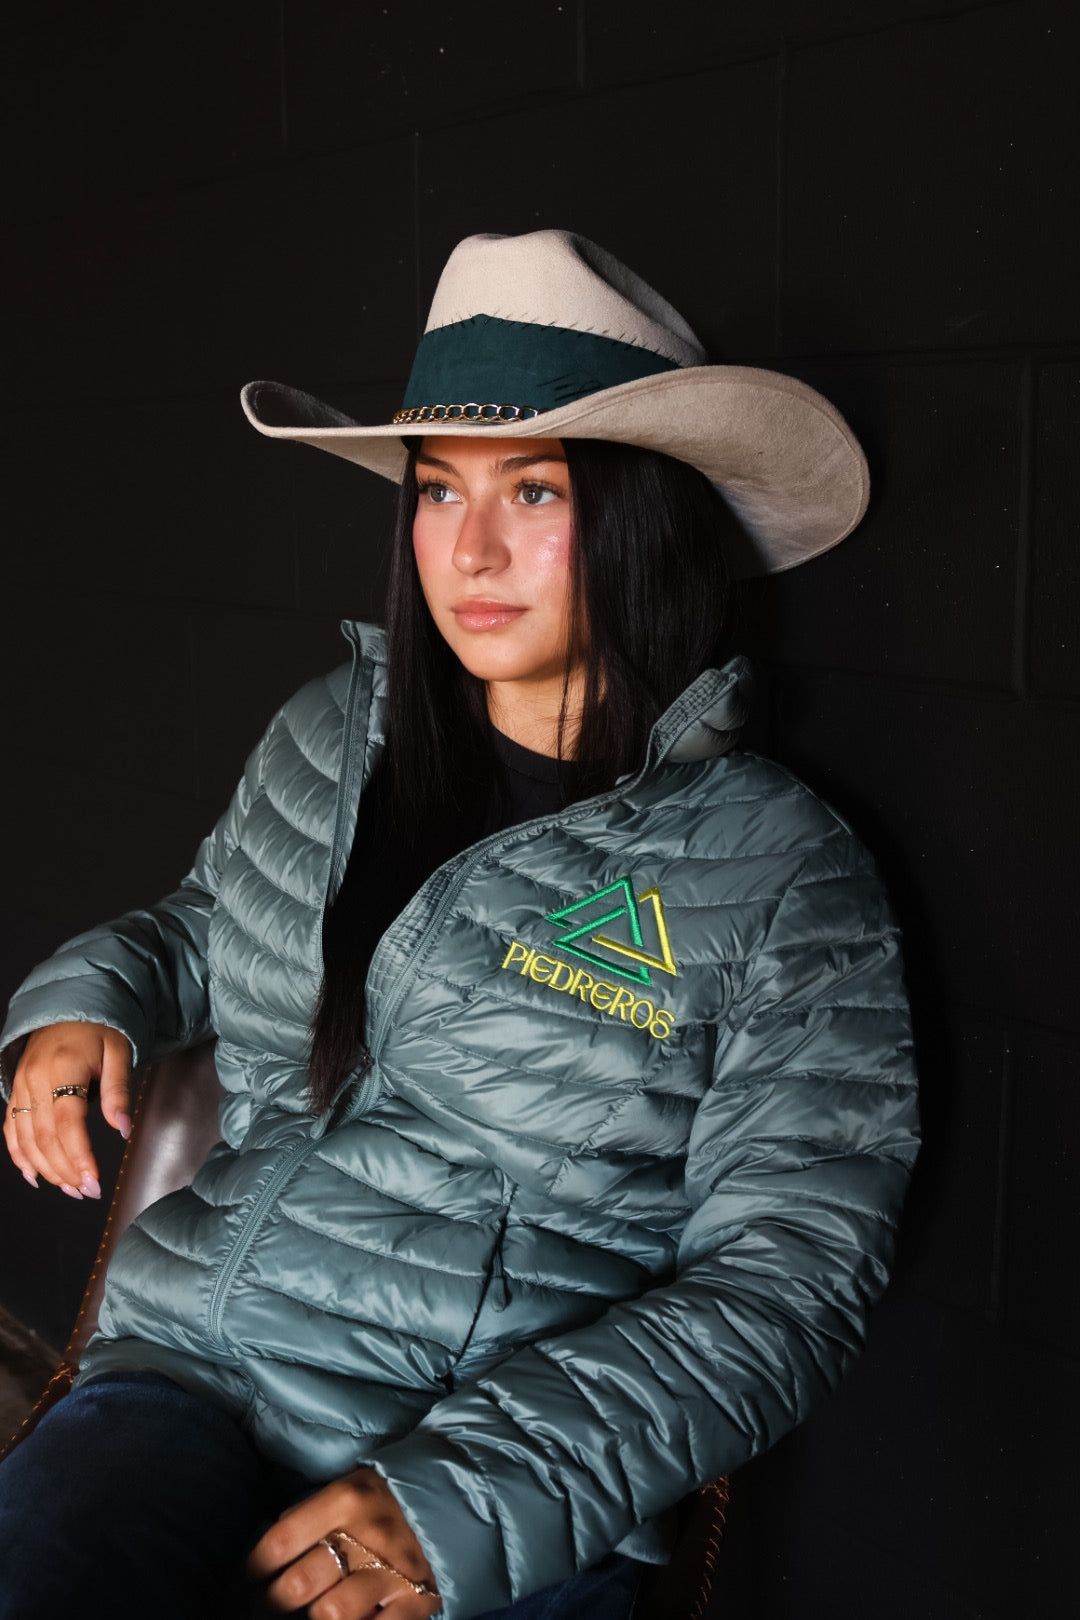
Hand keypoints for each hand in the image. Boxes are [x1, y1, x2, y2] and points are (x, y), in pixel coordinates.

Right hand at [3, 1021, 131, 1196]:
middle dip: (65, 1170)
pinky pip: (11, 1129)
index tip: (94, 1181)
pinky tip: (35, 1176)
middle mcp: (34, 1080)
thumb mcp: (118, 1050)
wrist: (66, 1006)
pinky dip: (19, 1156)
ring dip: (47, 1169)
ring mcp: (20, 1087)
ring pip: (26, 1139)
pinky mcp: (15, 1092)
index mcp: (61, 1068)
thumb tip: (124, 1129)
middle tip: (88, 1192)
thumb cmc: (97, 1029)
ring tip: (71, 1189)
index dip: (79, 1155)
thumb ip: (119, 1091)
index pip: (67, 1123)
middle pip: (44, 1137)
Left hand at [249, 1466, 441, 1617]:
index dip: (256, 1566)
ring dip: (317, 1618)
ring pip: (330, 1614)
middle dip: (280, 1599)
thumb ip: (313, 1513)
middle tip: (282, 1599)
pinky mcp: (418, 1599)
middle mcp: (368, 1533)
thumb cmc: (390, 1495)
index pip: (280, 1540)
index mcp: (347, 1498)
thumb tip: (270, 1550)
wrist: (459, 1491)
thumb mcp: (351, 1486)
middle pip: (299, 1584)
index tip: (254, 1575)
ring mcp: (394, 1569)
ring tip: (319, 1610)